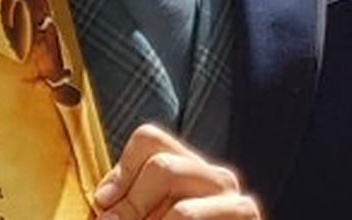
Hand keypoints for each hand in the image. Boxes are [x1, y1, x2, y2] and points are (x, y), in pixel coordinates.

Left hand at [93, 125, 258, 219]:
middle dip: (132, 203)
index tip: (103, 203)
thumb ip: (128, 201)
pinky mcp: (248, 217)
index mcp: (188, 168)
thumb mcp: (147, 213)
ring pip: (183, 210)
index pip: (149, 139)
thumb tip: (104, 199)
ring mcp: (236, 201)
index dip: (121, 170)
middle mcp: (215, 176)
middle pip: (163, 167)